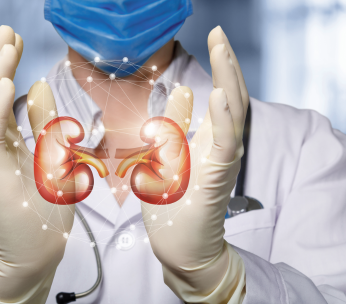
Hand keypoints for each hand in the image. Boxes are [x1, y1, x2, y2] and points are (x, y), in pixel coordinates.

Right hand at [0, 26, 74, 302]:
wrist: (35, 253)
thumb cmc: (44, 210)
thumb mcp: (51, 157)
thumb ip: (43, 123)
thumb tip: (40, 85)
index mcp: (9, 141)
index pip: (3, 96)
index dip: (8, 66)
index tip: (16, 41)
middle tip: (7, 32)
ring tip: (6, 45)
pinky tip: (8, 83)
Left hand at [141, 26, 248, 299]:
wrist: (178, 242)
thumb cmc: (173, 200)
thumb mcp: (169, 151)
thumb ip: (177, 122)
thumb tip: (185, 89)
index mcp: (209, 137)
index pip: (222, 93)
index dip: (220, 65)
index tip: (215, 35)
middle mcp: (221, 145)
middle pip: (232, 97)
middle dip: (226, 64)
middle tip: (220, 34)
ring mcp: (223, 160)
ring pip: (233, 115)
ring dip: (229, 81)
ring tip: (224, 51)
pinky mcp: (218, 177)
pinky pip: (226, 144)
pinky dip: (225, 119)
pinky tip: (220, 95)